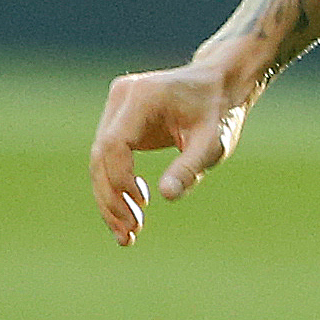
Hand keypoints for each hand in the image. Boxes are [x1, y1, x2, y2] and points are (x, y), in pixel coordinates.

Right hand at [90, 57, 251, 244]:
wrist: (220, 86)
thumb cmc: (219, 113)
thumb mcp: (212, 143)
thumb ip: (190, 168)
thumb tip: (166, 196)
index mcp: (143, 97)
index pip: (114, 144)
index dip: (120, 180)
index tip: (140, 207)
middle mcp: (122, 96)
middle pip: (100, 154)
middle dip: (112, 198)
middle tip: (130, 233)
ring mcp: (117, 106)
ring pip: (100, 159)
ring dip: (110, 198)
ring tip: (128, 233)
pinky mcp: (118, 118)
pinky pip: (108, 156)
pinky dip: (116, 185)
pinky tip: (131, 210)